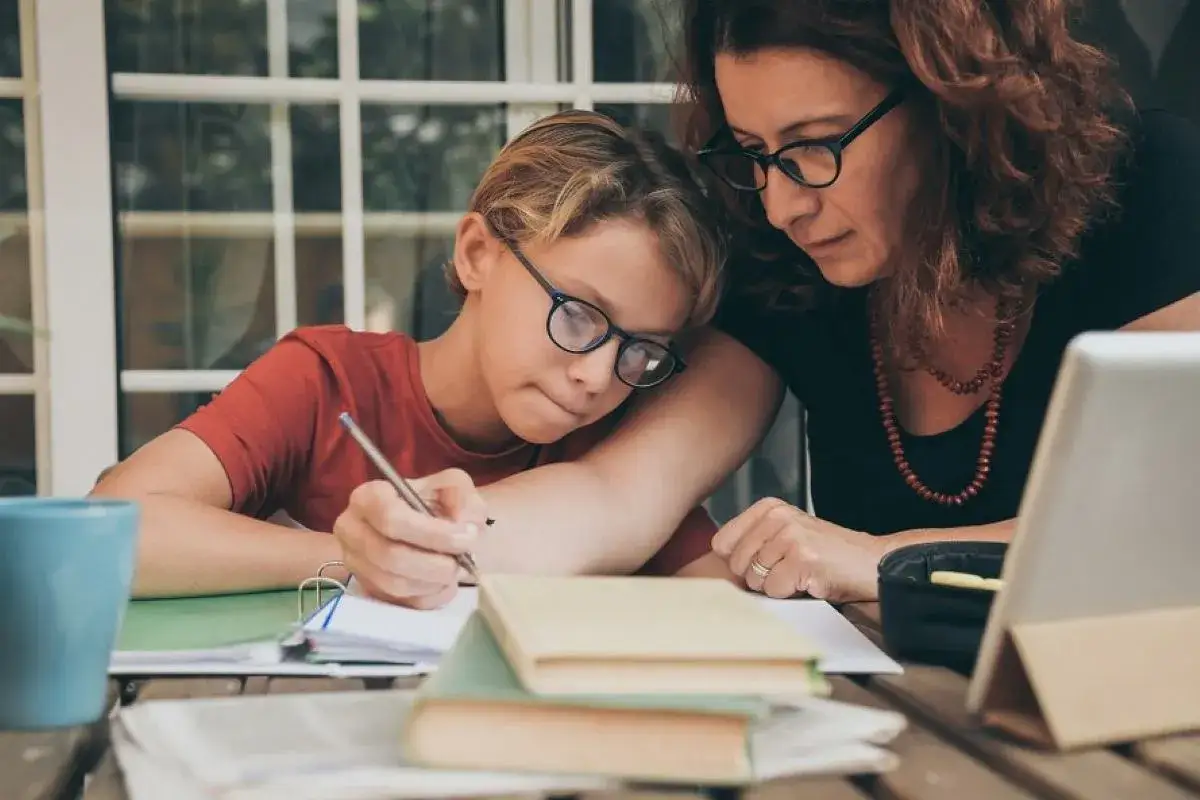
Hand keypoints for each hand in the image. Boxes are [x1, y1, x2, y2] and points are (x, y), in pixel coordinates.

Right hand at [333, 468, 488, 608]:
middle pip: (391, 556)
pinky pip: (399, 603)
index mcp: (369, 497)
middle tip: (462, 561)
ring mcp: (356, 564)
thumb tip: (463, 525)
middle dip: (435, 564)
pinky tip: (444, 583)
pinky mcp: (368, 590)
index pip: (391, 518)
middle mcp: (352, 531)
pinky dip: (429, 597)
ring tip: (455, 570)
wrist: (433, 530)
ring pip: (395, 584)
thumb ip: (463, 498)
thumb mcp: (455, 487)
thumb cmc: (439, 505)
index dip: (433, 533)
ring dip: (434, 582)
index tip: (466, 538)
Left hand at [711, 498, 886, 602]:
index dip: (740, 561)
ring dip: (777, 585)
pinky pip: (774, 589)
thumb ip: (753, 541)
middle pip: (737, 564)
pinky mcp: (801, 559)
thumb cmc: (827, 555)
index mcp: (768, 508)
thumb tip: (720, 562)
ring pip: (755, 579)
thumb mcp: (785, 534)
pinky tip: (809, 581)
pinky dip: (790, 593)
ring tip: (800, 573)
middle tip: (788, 570)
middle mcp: (777, 517)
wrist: (870, 562)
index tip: (765, 561)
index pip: (722, 542)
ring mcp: (789, 536)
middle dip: (758, 577)